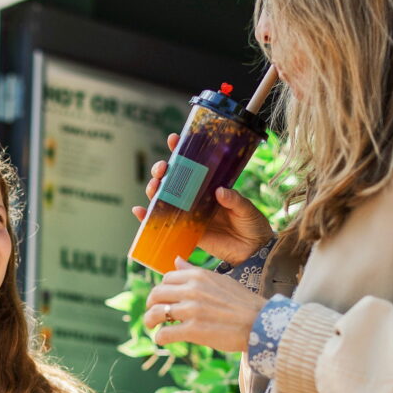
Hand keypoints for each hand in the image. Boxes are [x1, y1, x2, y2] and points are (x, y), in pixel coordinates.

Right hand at [133, 133, 274, 264]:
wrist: (252, 252)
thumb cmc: (252, 225)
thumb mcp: (247, 209)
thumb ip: (234, 200)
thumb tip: (219, 191)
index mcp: (211, 186)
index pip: (194, 166)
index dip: (182, 152)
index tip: (173, 140)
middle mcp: (197, 198)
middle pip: (173, 180)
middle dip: (163, 171)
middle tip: (163, 168)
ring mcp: (189, 214)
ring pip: (165, 198)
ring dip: (154, 190)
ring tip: (153, 186)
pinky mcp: (185, 231)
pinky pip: (164, 223)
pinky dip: (148, 218)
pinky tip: (139, 211)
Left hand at [144, 258, 264, 350]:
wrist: (261, 323)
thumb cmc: (241, 303)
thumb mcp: (219, 280)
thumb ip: (193, 271)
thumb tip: (175, 260)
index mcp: (198, 276)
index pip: (166, 278)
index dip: (161, 290)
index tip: (163, 299)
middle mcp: (192, 290)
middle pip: (156, 294)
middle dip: (150, 304)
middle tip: (152, 314)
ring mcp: (192, 310)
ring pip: (156, 313)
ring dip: (150, 321)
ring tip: (152, 326)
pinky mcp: (194, 330)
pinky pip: (165, 334)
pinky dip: (160, 338)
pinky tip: (163, 339)